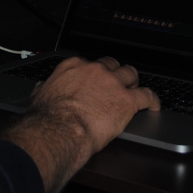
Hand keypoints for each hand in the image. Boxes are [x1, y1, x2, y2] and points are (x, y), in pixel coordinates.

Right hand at [0, 56, 158, 192]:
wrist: (59, 130)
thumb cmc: (47, 117)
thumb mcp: (39, 96)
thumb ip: (44, 88)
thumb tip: (41, 88)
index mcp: (74, 66)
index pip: (89, 63)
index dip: (95, 72)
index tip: (95, 79)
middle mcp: (95, 70)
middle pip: (112, 65)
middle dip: (116, 73)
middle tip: (117, 84)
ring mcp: (113, 83)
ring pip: (131, 74)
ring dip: (134, 82)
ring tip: (136, 89)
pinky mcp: (128, 100)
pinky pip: (147, 95)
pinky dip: (153, 100)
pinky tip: (154, 105)